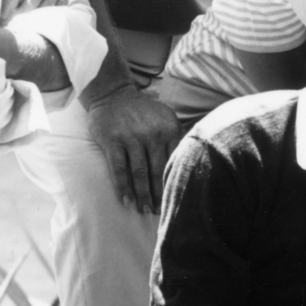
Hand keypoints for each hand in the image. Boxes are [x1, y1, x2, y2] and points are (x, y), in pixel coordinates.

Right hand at [86, 82, 182, 213]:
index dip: (175, 182)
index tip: (177, 199)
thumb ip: (178, 137)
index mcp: (169, 128)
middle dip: (159, 194)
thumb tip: (193, 161)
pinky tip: (125, 201)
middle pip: (158, 171)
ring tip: (144, 211)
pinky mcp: (112, 140)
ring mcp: (131, 137)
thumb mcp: (166, 118)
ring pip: (139, 173)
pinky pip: (118, 169)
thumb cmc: (142, 111)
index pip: (175, 162)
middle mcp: (152, 133)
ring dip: (142, 195)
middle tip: (159, 212)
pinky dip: (122, 187)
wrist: (113, 94)